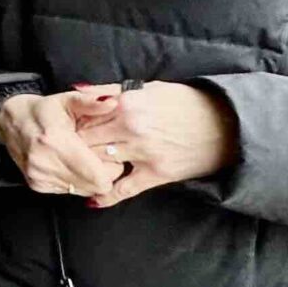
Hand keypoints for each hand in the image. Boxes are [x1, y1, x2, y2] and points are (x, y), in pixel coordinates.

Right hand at [0, 88, 126, 198]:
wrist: (10, 121)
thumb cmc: (42, 110)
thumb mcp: (67, 99)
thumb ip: (91, 102)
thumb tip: (112, 102)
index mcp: (55, 140)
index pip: (98, 175)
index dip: (113, 168)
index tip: (111, 155)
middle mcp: (44, 162)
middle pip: (94, 186)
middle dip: (104, 174)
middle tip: (100, 156)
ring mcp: (39, 176)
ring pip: (83, 191)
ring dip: (89, 178)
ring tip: (84, 159)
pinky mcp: (36, 184)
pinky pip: (69, 191)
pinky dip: (75, 181)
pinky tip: (70, 165)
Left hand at [69, 81, 237, 208]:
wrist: (224, 124)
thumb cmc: (185, 103)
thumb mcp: (148, 88)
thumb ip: (108, 90)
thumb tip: (76, 88)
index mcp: (126, 104)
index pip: (83, 118)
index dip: (70, 127)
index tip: (63, 132)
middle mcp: (131, 128)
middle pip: (86, 142)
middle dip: (73, 149)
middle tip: (63, 154)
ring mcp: (143, 153)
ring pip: (99, 164)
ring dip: (87, 169)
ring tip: (76, 171)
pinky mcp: (156, 174)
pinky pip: (123, 189)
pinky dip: (105, 196)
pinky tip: (92, 199)